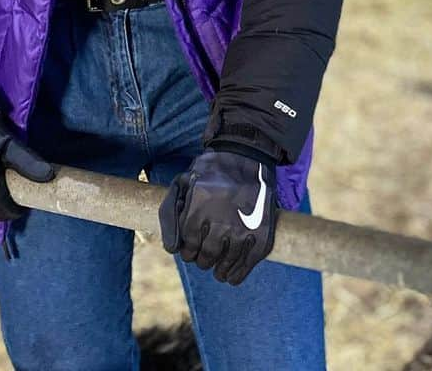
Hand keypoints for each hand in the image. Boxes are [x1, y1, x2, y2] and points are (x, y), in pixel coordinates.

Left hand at [159, 149, 277, 284]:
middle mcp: (221, 219)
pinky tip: (231, 275)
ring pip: (225, 264)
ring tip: (218, 268)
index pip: (187, 246)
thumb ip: (170, 214)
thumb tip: (172, 249)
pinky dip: (237, 275)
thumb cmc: (210, 172)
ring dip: (219, 270)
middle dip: (203, 259)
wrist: (248, 155)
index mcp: (199, 206)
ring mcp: (244, 226)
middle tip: (206, 254)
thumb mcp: (183, 183)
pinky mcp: (262, 232)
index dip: (188, 250)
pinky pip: (247, 264)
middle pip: (206, 257)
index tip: (192, 247)